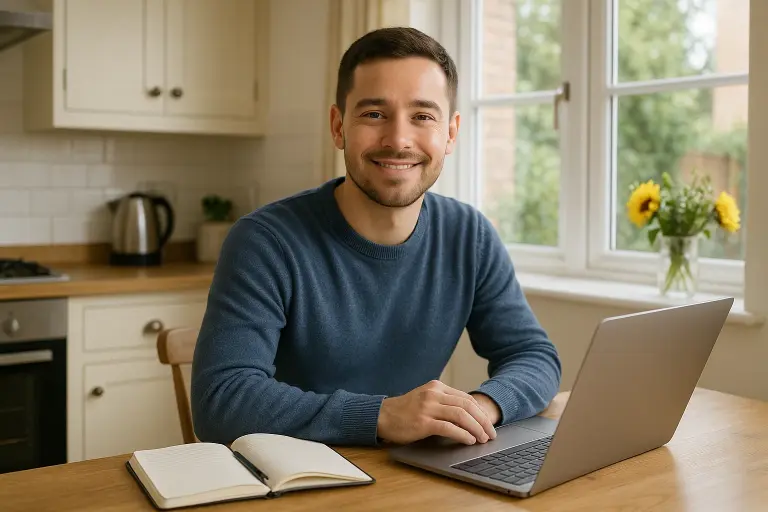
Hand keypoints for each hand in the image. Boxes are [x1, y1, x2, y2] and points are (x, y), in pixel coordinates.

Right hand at [376, 380, 497, 444]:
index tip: (489, 424)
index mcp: (437, 387)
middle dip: (483, 421)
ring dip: (476, 428)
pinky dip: (462, 434)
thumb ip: (443, 402)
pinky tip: (469, 440)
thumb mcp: (426, 399)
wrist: (382, 415)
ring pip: (461, 415)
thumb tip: (468, 415)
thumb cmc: (405, 410)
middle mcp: (434, 394)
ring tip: (482, 439)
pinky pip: (448, 427)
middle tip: (491, 433)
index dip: (481, 412)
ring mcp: (428, 407)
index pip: (466, 398)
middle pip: (467, 405)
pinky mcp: (423, 421)